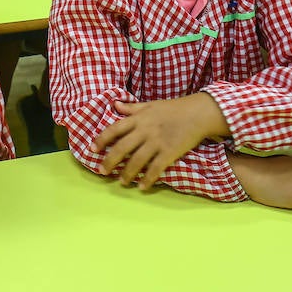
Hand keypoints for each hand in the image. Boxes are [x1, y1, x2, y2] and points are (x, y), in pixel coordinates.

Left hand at [92, 94, 228, 189]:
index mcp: (139, 118)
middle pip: (122, 148)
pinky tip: (142, 186)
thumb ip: (132, 107)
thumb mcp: (151, 104)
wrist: (199, 112)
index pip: (115, 129)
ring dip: (127, 173)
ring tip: (122, 182)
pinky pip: (155, 168)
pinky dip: (147, 179)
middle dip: (110, 161)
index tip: (92, 149)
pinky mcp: (170, 152)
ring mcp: (157, 142)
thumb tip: (115, 104)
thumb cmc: (174, 108)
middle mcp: (145, 130)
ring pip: (137, 161)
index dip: (102, 140)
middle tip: (103, 172)